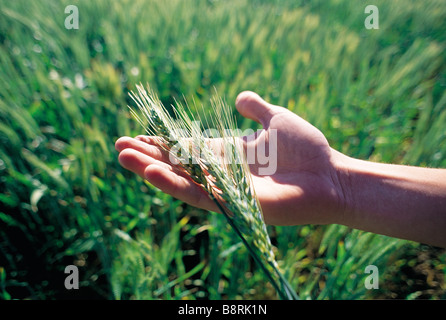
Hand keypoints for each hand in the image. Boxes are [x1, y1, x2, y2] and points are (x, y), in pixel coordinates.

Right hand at [115, 91, 345, 225]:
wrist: (331, 176)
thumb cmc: (308, 149)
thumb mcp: (277, 119)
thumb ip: (257, 109)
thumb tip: (239, 97)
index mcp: (228, 153)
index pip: (187, 147)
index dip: (163, 142)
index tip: (138, 134)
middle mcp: (222, 173)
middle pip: (178, 164)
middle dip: (149, 156)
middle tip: (119, 146)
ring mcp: (226, 190)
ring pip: (181, 180)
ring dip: (152, 170)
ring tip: (124, 157)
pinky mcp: (234, 204)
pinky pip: (199, 195)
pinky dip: (174, 184)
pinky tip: (152, 172)